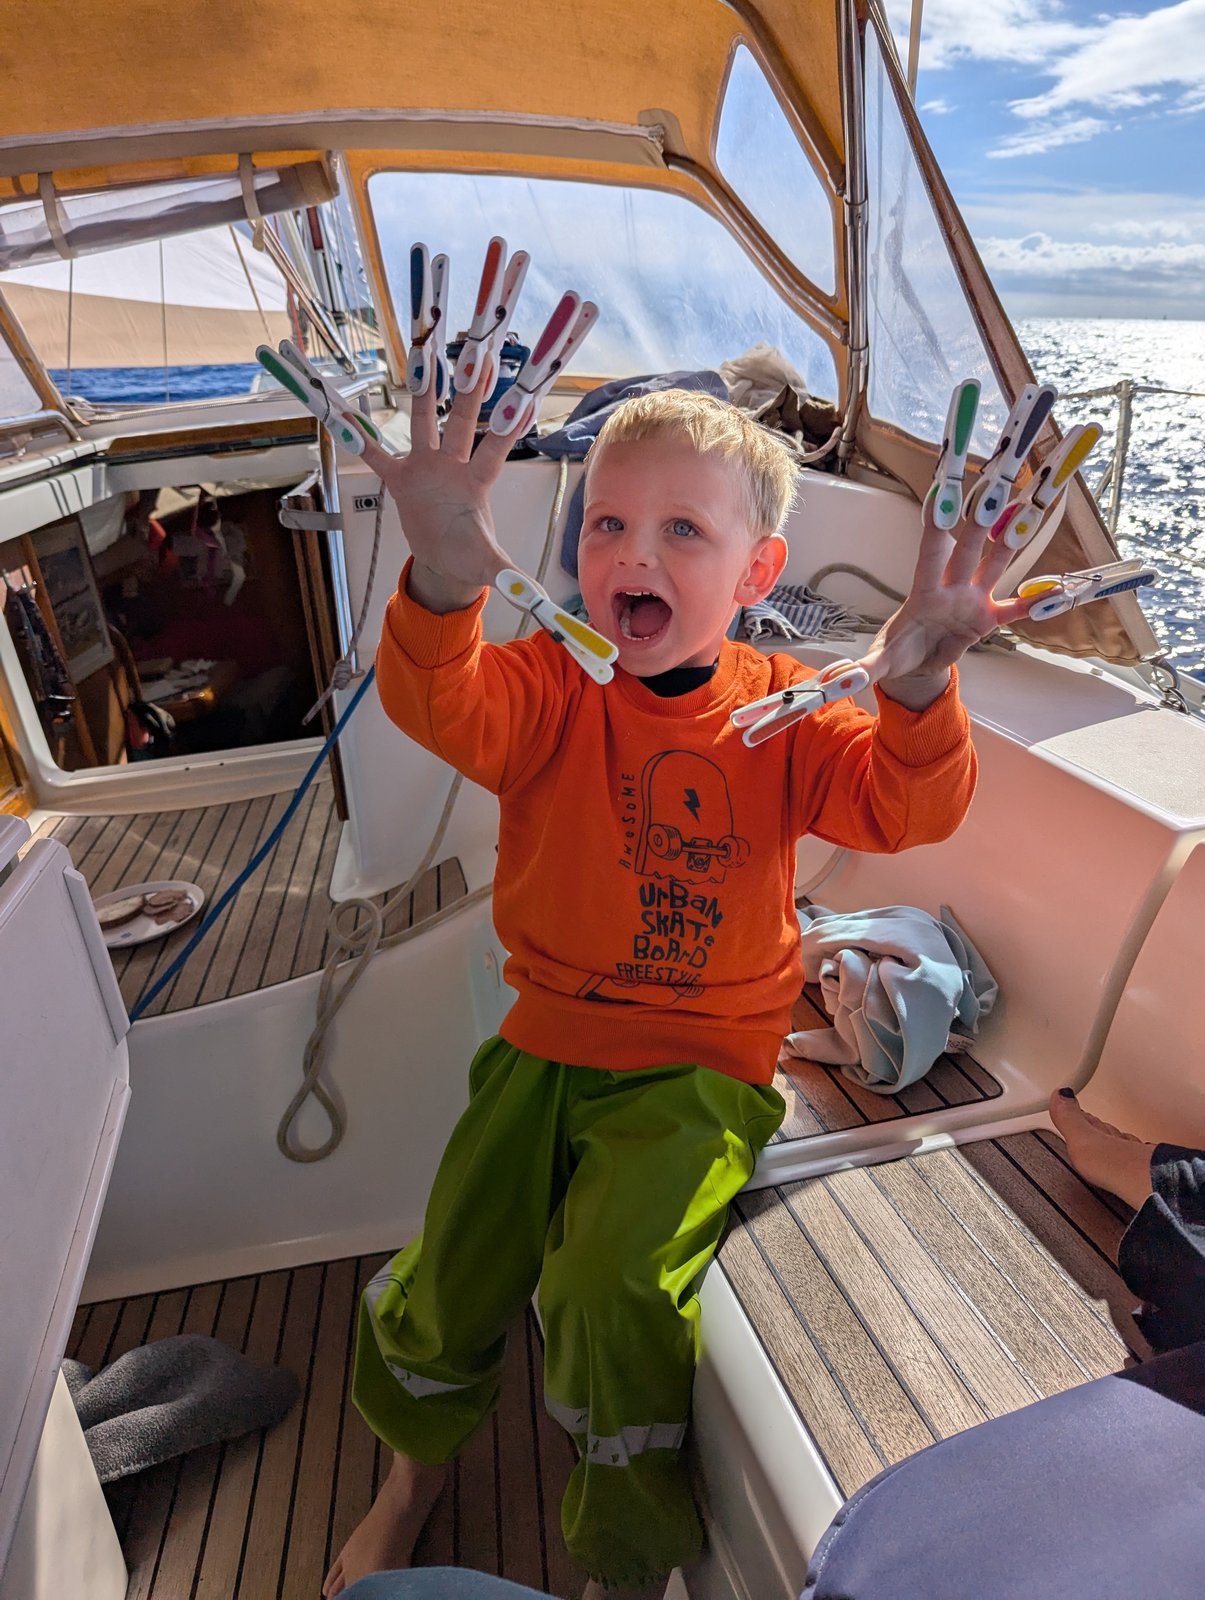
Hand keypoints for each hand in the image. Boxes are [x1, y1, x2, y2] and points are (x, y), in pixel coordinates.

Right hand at [359, 359, 525, 613]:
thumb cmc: (470, 556)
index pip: (497, 445)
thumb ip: (508, 574)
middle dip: (469, 387)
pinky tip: (345, 411)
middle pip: (462, 419)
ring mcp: (426, 467)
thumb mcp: (489, 566)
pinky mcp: (401, 479)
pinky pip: (378, 454)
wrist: (446, 561)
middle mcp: (453, 465)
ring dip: (425, 391)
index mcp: (477, 481)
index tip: (524, 390)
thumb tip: (535, 597)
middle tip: (478, 347)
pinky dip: (362, 436)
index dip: (509, 421)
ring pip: (425, 421)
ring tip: (424, 352)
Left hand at [853, 488, 1037, 711]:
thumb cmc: (896, 653)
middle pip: (970, 547)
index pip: (932, 552)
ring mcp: (972, 599)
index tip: (943, 493)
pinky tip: (1059, 590)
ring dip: (1013, 540)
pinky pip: (1015, 608)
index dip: (937, 525)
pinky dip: (1035, 602)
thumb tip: (838, 681)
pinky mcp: (987, 619)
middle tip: (999, 484)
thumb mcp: (878, 663)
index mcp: (925, 590)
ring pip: (997, 563)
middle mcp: (952, 586)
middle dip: (983, 519)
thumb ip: (862, 669)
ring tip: (1032, 508)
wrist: (915, 667)